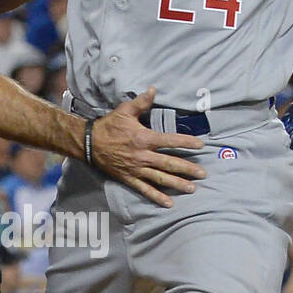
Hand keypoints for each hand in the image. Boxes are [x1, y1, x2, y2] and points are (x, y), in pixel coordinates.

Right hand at [90, 88, 204, 206]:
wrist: (88, 144)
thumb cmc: (108, 126)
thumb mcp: (124, 111)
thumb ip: (141, 102)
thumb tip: (154, 89)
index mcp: (143, 138)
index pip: (170, 141)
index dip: (186, 143)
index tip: (201, 146)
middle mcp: (142, 156)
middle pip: (169, 163)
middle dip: (188, 168)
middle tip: (203, 173)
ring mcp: (136, 169)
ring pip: (161, 178)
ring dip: (178, 184)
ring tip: (193, 188)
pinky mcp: (129, 178)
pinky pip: (145, 189)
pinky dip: (157, 197)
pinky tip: (169, 203)